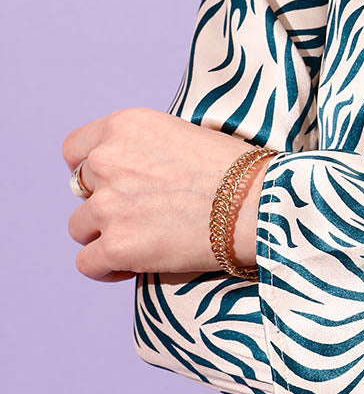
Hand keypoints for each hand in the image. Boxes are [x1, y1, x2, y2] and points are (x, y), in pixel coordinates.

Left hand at [62, 107, 271, 280]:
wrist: (258, 202)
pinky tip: (133, 265)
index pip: (75, 149)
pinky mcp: (116, 246)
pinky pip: (87, 263)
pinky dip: (106, 268)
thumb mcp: (181, 134)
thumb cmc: (234, 168)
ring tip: (141, 240)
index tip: (109, 182)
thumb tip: (125, 172)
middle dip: (105, 200)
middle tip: (141, 212)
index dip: (89, 168)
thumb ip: (142, 148)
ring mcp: (109, 205)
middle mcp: (108, 160)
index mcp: (125, 125)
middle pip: (79, 189)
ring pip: (79, 227)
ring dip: (104, 234)